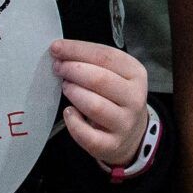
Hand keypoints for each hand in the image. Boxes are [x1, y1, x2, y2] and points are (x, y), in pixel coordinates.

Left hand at [52, 38, 150, 167]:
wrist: (132, 134)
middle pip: (100, 79)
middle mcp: (135, 98)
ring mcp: (124, 123)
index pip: (106, 56)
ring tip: (66, 87)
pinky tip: (69, 112)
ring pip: (94, 105)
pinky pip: (88, 135)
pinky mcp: (112, 145)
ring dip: (74, 93)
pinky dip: (73, 123)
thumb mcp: (116, 74)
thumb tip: (61, 51)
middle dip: (73, 69)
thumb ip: (94, 62)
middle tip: (58, 67)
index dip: (78, 50)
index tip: (56, 48)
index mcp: (136, 74)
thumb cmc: (116, 97)